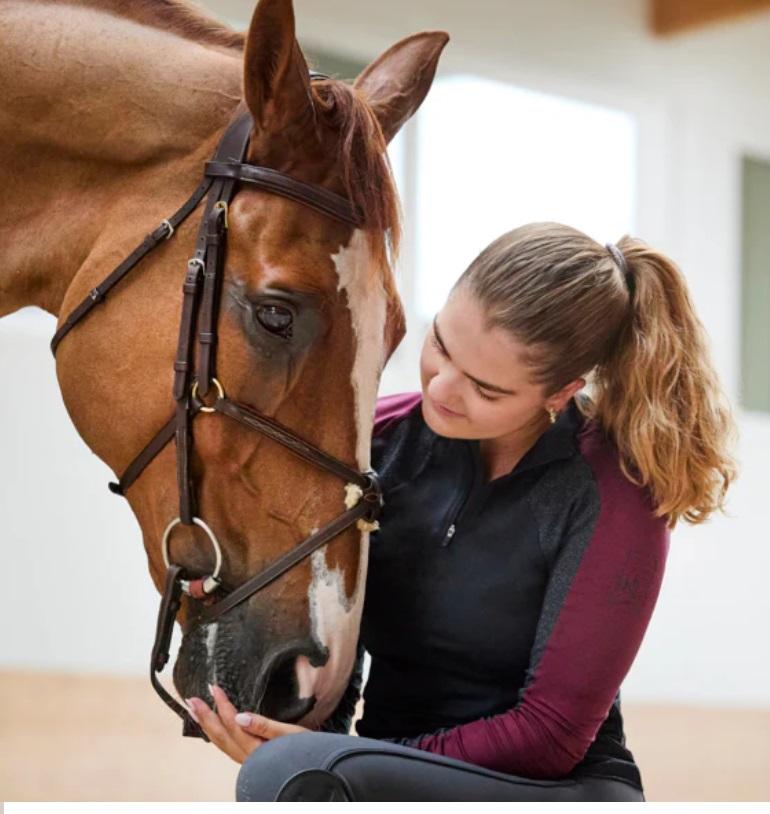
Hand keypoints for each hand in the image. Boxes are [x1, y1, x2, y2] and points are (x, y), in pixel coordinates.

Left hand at [186, 683, 309, 763]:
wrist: (313, 773)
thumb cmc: (306, 752)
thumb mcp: (289, 734)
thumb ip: (264, 726)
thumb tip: (239, 716)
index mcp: (255, 748)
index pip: (233, 723)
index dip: (222, 704)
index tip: (214, 688)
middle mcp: (247, 757)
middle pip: (220, 735)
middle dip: (204, 716)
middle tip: (191, 700)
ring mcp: (247, 760)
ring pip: (221, 742)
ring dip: (207, 725)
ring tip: (195, 712)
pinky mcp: (251, 760)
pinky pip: (227, 746)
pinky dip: (218, 734)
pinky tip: (216, 728)